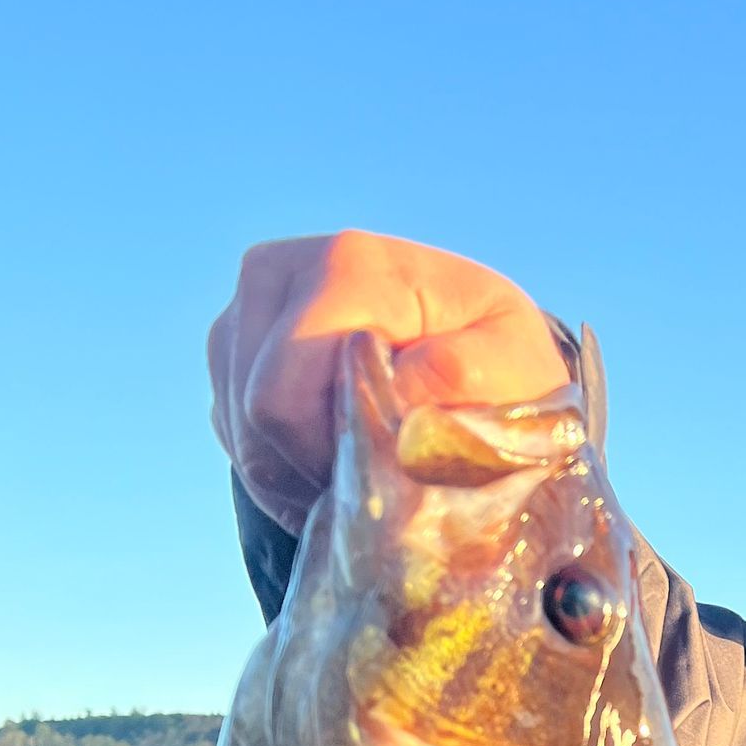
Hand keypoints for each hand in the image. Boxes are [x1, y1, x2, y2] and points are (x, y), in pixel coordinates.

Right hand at [208, 232, 569, 532]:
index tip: (388, 472)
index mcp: (348, 265)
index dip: (326, 455)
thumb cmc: (501, 365)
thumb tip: (401, 383)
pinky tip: (335, 460)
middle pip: (255, 409)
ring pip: (237, 424)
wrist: (481, 358)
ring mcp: (247, 307)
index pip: (285, 394)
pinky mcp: (233, 345)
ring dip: (296, 470)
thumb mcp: (514, 367)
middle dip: (309, 465)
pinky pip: (232, 427)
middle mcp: (280, 271)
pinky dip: (281, 463)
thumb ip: (465, 374)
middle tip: (377, 479)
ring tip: (364, 470)